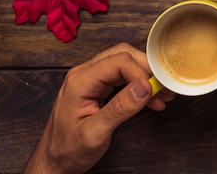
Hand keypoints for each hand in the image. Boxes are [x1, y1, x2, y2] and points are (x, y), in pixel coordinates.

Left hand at [24, 43, 174, 173]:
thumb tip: (144, 86)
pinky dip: (139, 84)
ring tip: (161, 95)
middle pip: (123, 55)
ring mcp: (91, 79)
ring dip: (146, 76)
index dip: (141, 73)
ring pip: (125, 63)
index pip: (119, 61)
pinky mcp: (98, 87)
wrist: (54, 161)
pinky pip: (122, 76)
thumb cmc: (68, 150)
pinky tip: (150, 98)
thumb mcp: (95, 133)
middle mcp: (85, 75)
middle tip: (163, 88)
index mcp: (80, 82)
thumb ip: (120, 108)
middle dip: (147, 69)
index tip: (154, 90)